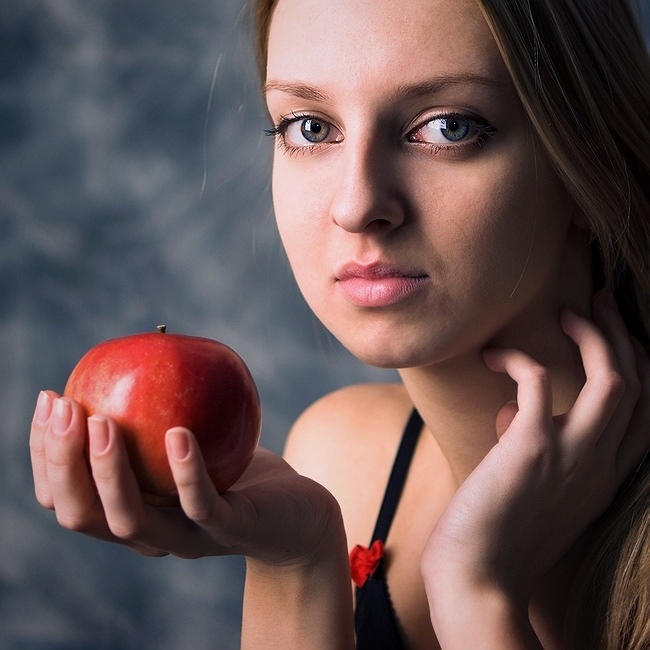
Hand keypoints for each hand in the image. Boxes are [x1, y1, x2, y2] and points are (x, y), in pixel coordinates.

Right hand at [29, 396, 342, 563]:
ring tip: (101, 420)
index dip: (45, 454)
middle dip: (61, 462)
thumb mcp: (197, 439)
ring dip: (108, 471)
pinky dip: (186, 471)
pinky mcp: (232, 531)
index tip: (49, 398)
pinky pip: (202, 505)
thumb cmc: (241, 473)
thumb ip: (163, 413)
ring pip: (131, 519)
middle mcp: (149, 535)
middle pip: (82, 515)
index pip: (66, 497)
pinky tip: (178, 433)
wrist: (300, 516)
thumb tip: (146, 346)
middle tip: (64, 407)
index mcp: (130, 513)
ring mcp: (189, 540)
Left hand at [421, 294, 647, 639]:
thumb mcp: (530, 488)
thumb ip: (533, 447)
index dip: (636, 366)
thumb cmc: (494, 533)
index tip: (612, 337)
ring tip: (569, 311)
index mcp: (604, 477)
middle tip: (598, 301)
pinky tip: (492, 356)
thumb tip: (512, 408)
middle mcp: (601, 465)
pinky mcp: (532, 447)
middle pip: (640, 386)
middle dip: (624, 336)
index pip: (643, 413)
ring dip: (596, 335)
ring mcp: (572, 456)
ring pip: (615, 378)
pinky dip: (518, 359)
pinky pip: (539, 380)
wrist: (476, 579)